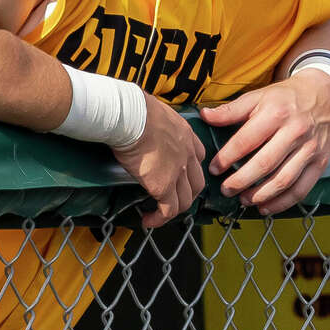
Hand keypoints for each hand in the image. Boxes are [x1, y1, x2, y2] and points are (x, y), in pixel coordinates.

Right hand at [113, 94, 205, 227]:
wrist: (130, 115)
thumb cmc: (134, 108)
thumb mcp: (154, 112)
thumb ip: (154, 123)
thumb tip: (138, 124)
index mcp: (186, 134)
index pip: (198, 156)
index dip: (190, 169)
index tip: (178, 175)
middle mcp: (187, 154)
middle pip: (197, 182)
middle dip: (187, 194)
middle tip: (172, 199)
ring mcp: (178, 171)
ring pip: (185, 199)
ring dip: (174, 210)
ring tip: (159, 214)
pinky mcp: (163, 186)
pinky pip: (167, 210)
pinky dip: (159, 219)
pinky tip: (148, 220)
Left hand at [200, 70, 329, 214]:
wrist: (324, 94)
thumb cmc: (287, 97)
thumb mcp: (258, 96)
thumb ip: (231, 110)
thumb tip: (205, 116)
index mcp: (276, 113)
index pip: (246, 141)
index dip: (227, 158)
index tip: (214, 168)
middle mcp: (295, 131)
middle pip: (264, 164)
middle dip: (241, 181)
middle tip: (226, 189)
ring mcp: (310, 148)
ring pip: (283, 180)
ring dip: (260, 195)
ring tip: (244, 199)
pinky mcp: (321, 162)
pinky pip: (301, 188)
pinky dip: (283, 202)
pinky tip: (266, 206)